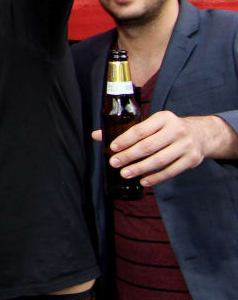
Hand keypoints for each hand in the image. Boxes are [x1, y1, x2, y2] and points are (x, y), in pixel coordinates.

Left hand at [92, 110, 237, 186]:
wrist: (202, 133)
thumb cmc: (168, 129)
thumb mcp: (152, 123)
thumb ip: (127, 130)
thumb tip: (96, 135)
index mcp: (164, 118)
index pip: (141, 130)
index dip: (125, 140)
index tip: (112, 148)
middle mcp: (176, 130)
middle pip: (148, 146)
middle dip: (129, 156)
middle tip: (114, 163)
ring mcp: (186, 145)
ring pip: (159, 160)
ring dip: (140, 169)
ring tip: (125, 173)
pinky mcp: (192, 160)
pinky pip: (171, 171)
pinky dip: (156, 178)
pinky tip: (143, 181)